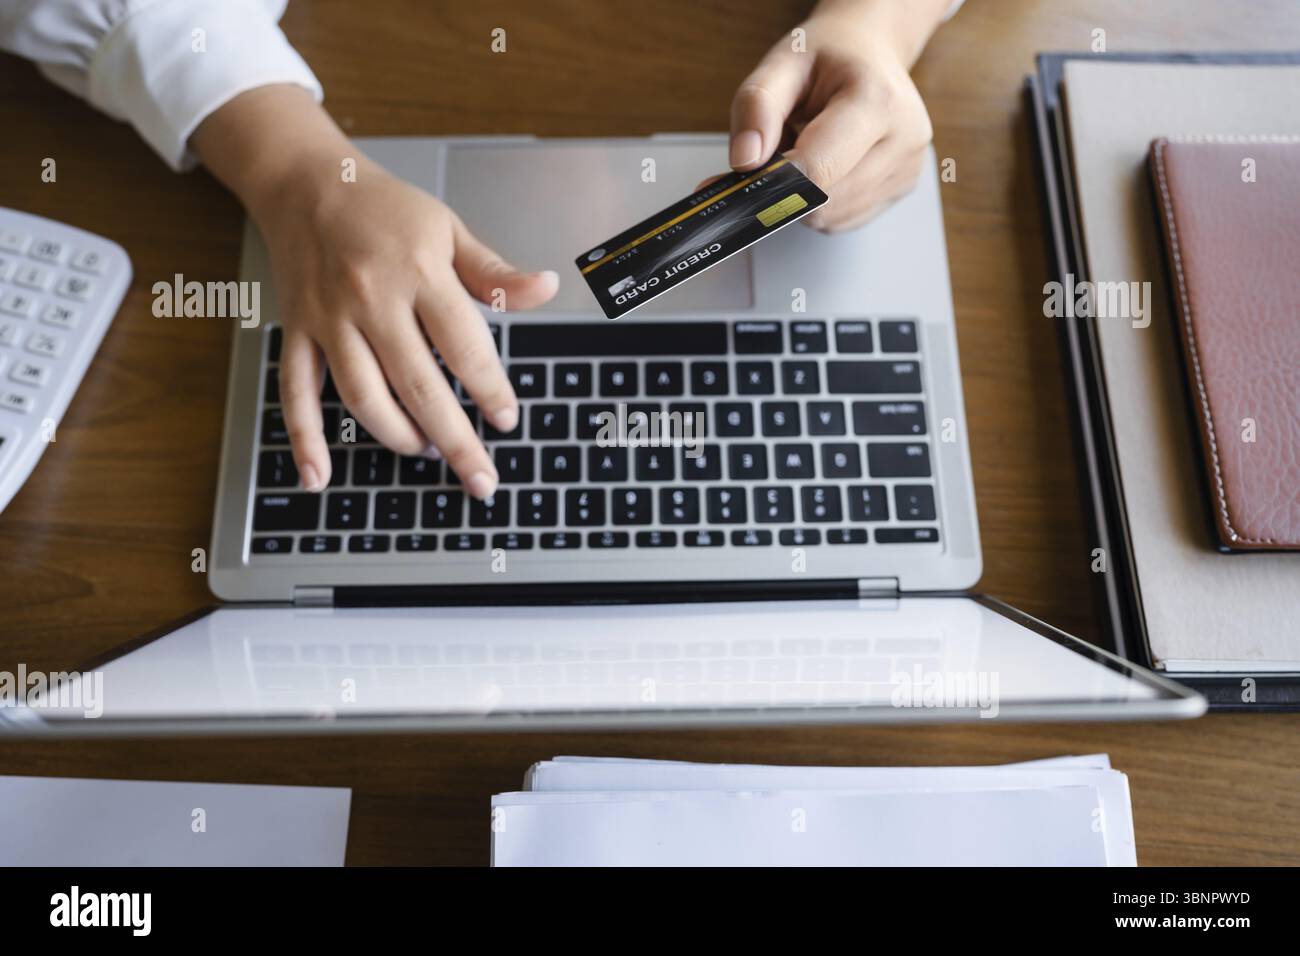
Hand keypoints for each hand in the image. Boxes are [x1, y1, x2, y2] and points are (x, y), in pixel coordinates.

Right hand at [259, 160, 555, 497]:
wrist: (307, 182)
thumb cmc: (385, 209)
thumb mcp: (449, 229)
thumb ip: (495, 273)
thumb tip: (547, 288)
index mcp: (418, 272)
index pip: (463, 345)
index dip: (489, 389)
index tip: (507, 418)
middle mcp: (371, 299)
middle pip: (418, 384)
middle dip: (454, 439)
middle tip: (480, 476)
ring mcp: (330, 319)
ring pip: (363, 396)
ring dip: (398, 437)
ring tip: (428, 452)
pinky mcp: (298, 331)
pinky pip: (297, 391)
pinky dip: (305, 438)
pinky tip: (319, 475)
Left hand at [728, 1, 947, 231]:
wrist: (872, 51)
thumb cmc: (829, 56)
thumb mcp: (782, 63)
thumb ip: (756, 107)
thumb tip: (744, 160)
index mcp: (877, 101)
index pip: (819, 170)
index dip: (776, 181)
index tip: (751, 174)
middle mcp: (902, 139)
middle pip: (824, 201)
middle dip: (788, 188)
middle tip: (780, 150)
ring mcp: (906, 169)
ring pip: (831, 218)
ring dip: (804, 197)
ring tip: (808, 151)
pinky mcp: (901, 189)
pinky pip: (843, 220)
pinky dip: (822, 204)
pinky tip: (826, 167)